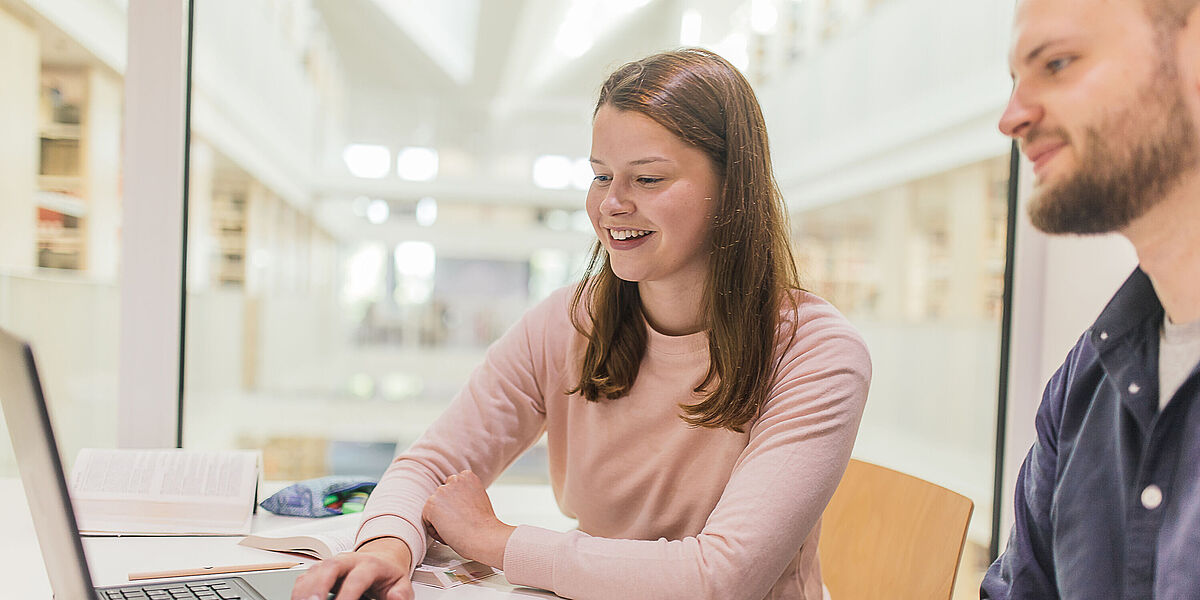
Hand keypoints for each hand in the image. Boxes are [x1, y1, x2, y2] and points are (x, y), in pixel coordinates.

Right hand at [291, 537, 413, 599]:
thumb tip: (395, 599)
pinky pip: (306, 576)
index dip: (348, 595)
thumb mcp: (402, 584)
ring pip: (314, 570)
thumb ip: (401, 594)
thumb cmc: (388, 575)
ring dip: (304, 589)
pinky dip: (299, 590)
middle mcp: (348, 560)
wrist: (382, 559)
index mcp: (370, 564)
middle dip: (318, 586)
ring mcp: (332, 563)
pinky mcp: (321, 570)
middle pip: (329, 567)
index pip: (357, 579)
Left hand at [422, 470, 515, 568]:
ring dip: (442, 520)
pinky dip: (436, 531)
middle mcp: (454, 480)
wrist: (484, 537)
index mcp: (467, 476)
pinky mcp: (431, 505)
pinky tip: (450, 533)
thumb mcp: (479, 499)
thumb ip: (465, 494)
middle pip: (442, 498)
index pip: (452, 489)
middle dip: (448, 510)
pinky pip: (427, 521)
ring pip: (434, 510)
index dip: (458, 505)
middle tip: (461, 523)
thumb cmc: (484, 525)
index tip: (467, 514)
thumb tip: (453, 501)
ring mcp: (441, 491)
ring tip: (457, 529)